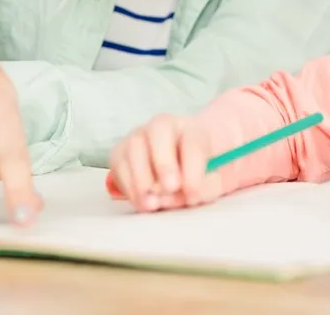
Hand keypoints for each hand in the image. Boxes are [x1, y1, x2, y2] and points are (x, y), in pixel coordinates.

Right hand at [108, 115, 222, 211]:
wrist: (178, 168)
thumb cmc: (197, 173)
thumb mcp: (211, 180)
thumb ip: (205, 186)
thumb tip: (187, 195)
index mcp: (191, 128)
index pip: (193, 142)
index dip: (193, 168)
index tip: (192, 192)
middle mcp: (163, 126)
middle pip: (159, 131)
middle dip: (165, 163)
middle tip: (171, 188)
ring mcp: (138, 136)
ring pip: (134, 147)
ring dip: (142, 179)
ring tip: (152, 204)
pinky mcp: (120, 152)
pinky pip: (119, 165)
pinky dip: (128, 186)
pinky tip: (141, 202)